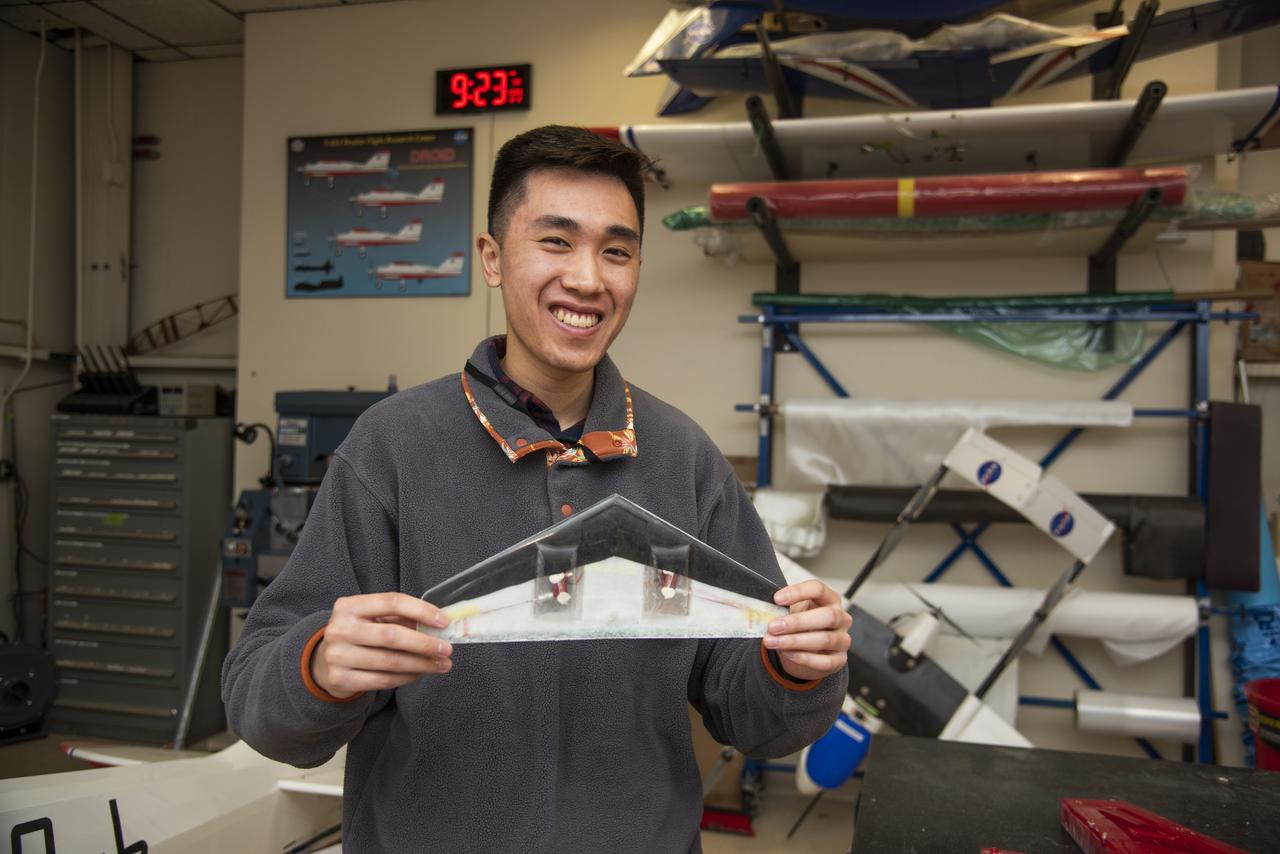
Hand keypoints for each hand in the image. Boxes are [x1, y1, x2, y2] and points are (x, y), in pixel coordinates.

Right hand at [312, 593, 452, 698]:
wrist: (324, 661)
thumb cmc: (358, 634)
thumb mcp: (373, 618)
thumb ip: (401, 617)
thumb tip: (438, 624)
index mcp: (349, 606)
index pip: (391, 602)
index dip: (421, 610)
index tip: (443, 622)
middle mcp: (340, 629)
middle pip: (392, 636)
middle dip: (424, 643)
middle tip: (447, 649)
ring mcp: (338, 656)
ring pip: (390, 662)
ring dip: (421, 664)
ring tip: (441, 664)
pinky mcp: (341, 679)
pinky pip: (382, 680)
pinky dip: (406, 678)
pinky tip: (419, 674)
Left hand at [764, 580, 851, 681]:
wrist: (805, 652)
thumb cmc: (800, 626)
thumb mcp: (792, 613)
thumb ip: (783, 610)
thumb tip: (765, 610)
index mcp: (829, 599)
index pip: (818, 589)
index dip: (797, 592)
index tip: (777, 599)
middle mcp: (841, 618)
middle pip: (827, 616)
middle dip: (797, 622)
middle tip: (773, 626)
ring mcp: (843, 639)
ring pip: (824, 639)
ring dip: (794, 641)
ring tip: (772, 641)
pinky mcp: (839, 660)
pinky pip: (825, 661)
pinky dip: (804, 658)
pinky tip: (787, 653)